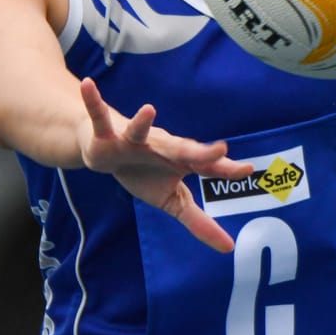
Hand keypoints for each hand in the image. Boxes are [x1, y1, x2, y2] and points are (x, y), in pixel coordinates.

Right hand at [76, 78, 253, 251]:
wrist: (109, 154)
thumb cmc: (145, 173)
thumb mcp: (173, 201)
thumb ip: (200, 223)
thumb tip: (228, 248)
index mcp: (180, 161)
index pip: (207, 166)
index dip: (226, 168)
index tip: (247, 169)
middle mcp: (161, 146)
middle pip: (182, 149)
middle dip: (199, 151)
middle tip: (221, 149)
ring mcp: (134, 139)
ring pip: (139, 129)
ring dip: (143, 120)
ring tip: (148, 109)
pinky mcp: (106, 137)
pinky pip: (99, 117)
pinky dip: (93, 102)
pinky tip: (88, 86)